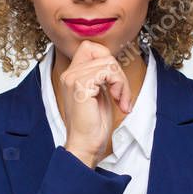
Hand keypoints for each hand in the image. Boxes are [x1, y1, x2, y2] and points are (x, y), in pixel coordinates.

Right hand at [59, 40, 132, 168]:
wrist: (85, 146)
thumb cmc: (93, 125)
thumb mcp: (100, 94)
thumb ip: (102, 76)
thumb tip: (114, 64)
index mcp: (72, 75)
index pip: (90, 47)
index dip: (107, 59)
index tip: (115, 82)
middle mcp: (69, 74)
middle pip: (103, 53)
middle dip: (119, 73)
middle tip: (121, 94)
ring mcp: (73, 79)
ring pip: (109, 62)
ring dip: (122, 82)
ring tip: (121, 100)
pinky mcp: (81, 87)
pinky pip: (108, 72)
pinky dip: (120, 86)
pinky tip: (119, 102)